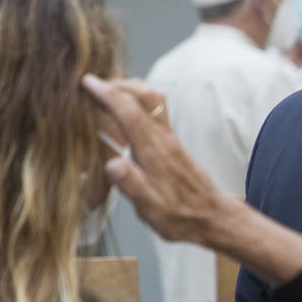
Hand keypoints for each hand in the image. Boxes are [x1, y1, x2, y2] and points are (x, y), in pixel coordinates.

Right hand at [81, 74, 235, 244]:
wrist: (214, 219)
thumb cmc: (182, 218)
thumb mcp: (152, 210)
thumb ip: (132, 186)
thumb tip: (112, 164)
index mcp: (155, 153)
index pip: (130, 114)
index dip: (108, 95)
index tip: (87, 82)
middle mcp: (165, 140)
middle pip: (145, 96)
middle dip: (118, 84)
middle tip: (92, 84)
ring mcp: (170, 140)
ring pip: (153, 101)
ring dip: (128, 90)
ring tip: (104, 91)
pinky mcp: (173, 145)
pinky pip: (154, 112)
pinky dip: (136, 102)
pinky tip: (122, 112)